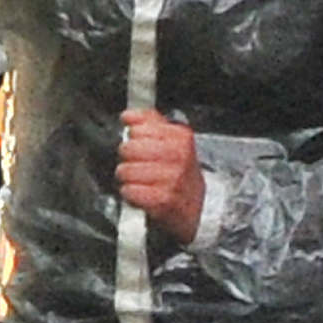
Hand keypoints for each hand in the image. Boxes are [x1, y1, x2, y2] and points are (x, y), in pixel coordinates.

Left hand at [117, 108, 204, 240]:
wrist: (197, 206)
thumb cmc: (179, 173)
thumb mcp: (172, 141)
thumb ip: (149, 123)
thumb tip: (128, 115)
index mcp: (180, 137)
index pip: (138, 128)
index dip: (134, 138)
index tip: (142, 146)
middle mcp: (178, 156)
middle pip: (128, 148)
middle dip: (128, 159)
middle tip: (138, 165)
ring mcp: (171, 178)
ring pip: (126, 170)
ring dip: (128, 178)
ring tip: (140, 181)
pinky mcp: (163, 200)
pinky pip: (129, 190)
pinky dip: (130, 194)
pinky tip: (140, 193)